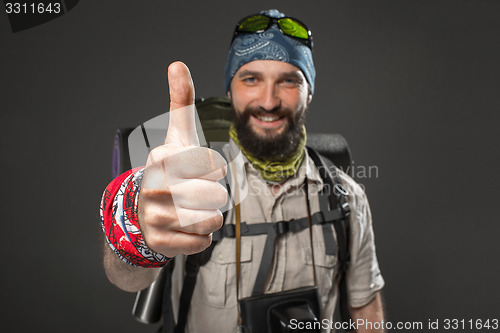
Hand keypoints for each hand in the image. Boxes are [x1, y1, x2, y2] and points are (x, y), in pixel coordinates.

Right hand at [138, 61, 226, 257]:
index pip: (215, 166)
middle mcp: (156, 186)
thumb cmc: (171, 169)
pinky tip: (184, 227)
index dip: (214, 170)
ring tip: (192, 210)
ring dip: (209, 217)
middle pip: (217, 196)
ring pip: (212, 221)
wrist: (143, 210)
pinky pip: (202, 242)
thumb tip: (177, 64)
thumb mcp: (178, 135)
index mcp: (164, 158)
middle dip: (215, 196)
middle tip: (197, 193)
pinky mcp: (161, 242)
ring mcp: (156, 216)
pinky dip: (200, 237)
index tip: (200, 170)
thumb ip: (181, 101)